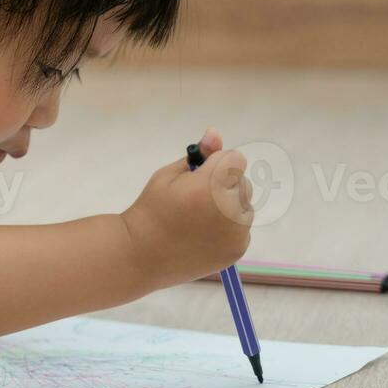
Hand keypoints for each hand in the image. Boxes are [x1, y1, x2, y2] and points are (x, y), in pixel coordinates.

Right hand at [120, 128, 253, 289]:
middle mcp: (229, 209)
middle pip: (242, 182)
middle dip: (224, 184)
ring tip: (199, 218)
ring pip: (245, 206)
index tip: (203, 173)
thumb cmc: (151, 209)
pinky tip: (204, 234)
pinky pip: (242, 228)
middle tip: (196, 198)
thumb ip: (198, 155)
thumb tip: (215, 133)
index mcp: (210, 185)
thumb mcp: (167, 175)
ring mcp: (236, 232)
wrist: (142, 255)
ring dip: (229, 206)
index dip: (219, 163)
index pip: (236, 159)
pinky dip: (228, 228)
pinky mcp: (238, 249)